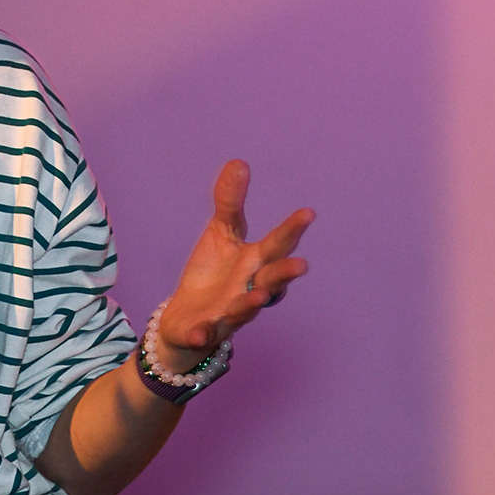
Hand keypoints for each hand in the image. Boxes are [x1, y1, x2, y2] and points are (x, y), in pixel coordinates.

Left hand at [153, 160, 312, 372]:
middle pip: (272, 281)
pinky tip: (203, 330)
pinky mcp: (204, 330)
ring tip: (261, 293)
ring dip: (252, 302)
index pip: (277, 245)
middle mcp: (249, 290)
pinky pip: (206, 333)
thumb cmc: (213, 273)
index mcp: (256, 263)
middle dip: (285, 273)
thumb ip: (230, 202)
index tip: (308, 212)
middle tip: (301, 264)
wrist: (187, 317)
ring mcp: (229, 313)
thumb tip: (238, 162)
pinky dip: (205, 332)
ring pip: (244, 310)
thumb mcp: (220, 233)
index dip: (292, 230)